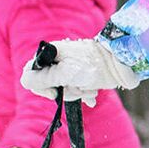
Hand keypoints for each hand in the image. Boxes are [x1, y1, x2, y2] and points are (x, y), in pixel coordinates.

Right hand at [20, 39, 139, 105]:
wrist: (123, 63)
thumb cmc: (93, 66)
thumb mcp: (65, 74)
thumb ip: (43, 79)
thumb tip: (26, 81)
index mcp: (50, 54)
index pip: (31, 75)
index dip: (41, 87)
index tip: (55, 93)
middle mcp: (58, 60)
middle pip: (49, 85)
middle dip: (65, 91)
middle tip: (78, 88)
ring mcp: (71, 68)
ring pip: (64, 89)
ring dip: (78, 93)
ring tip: (90, 88)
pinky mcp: (83, 75)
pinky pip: (77, 89)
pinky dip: (85, 93)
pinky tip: (94, 92)